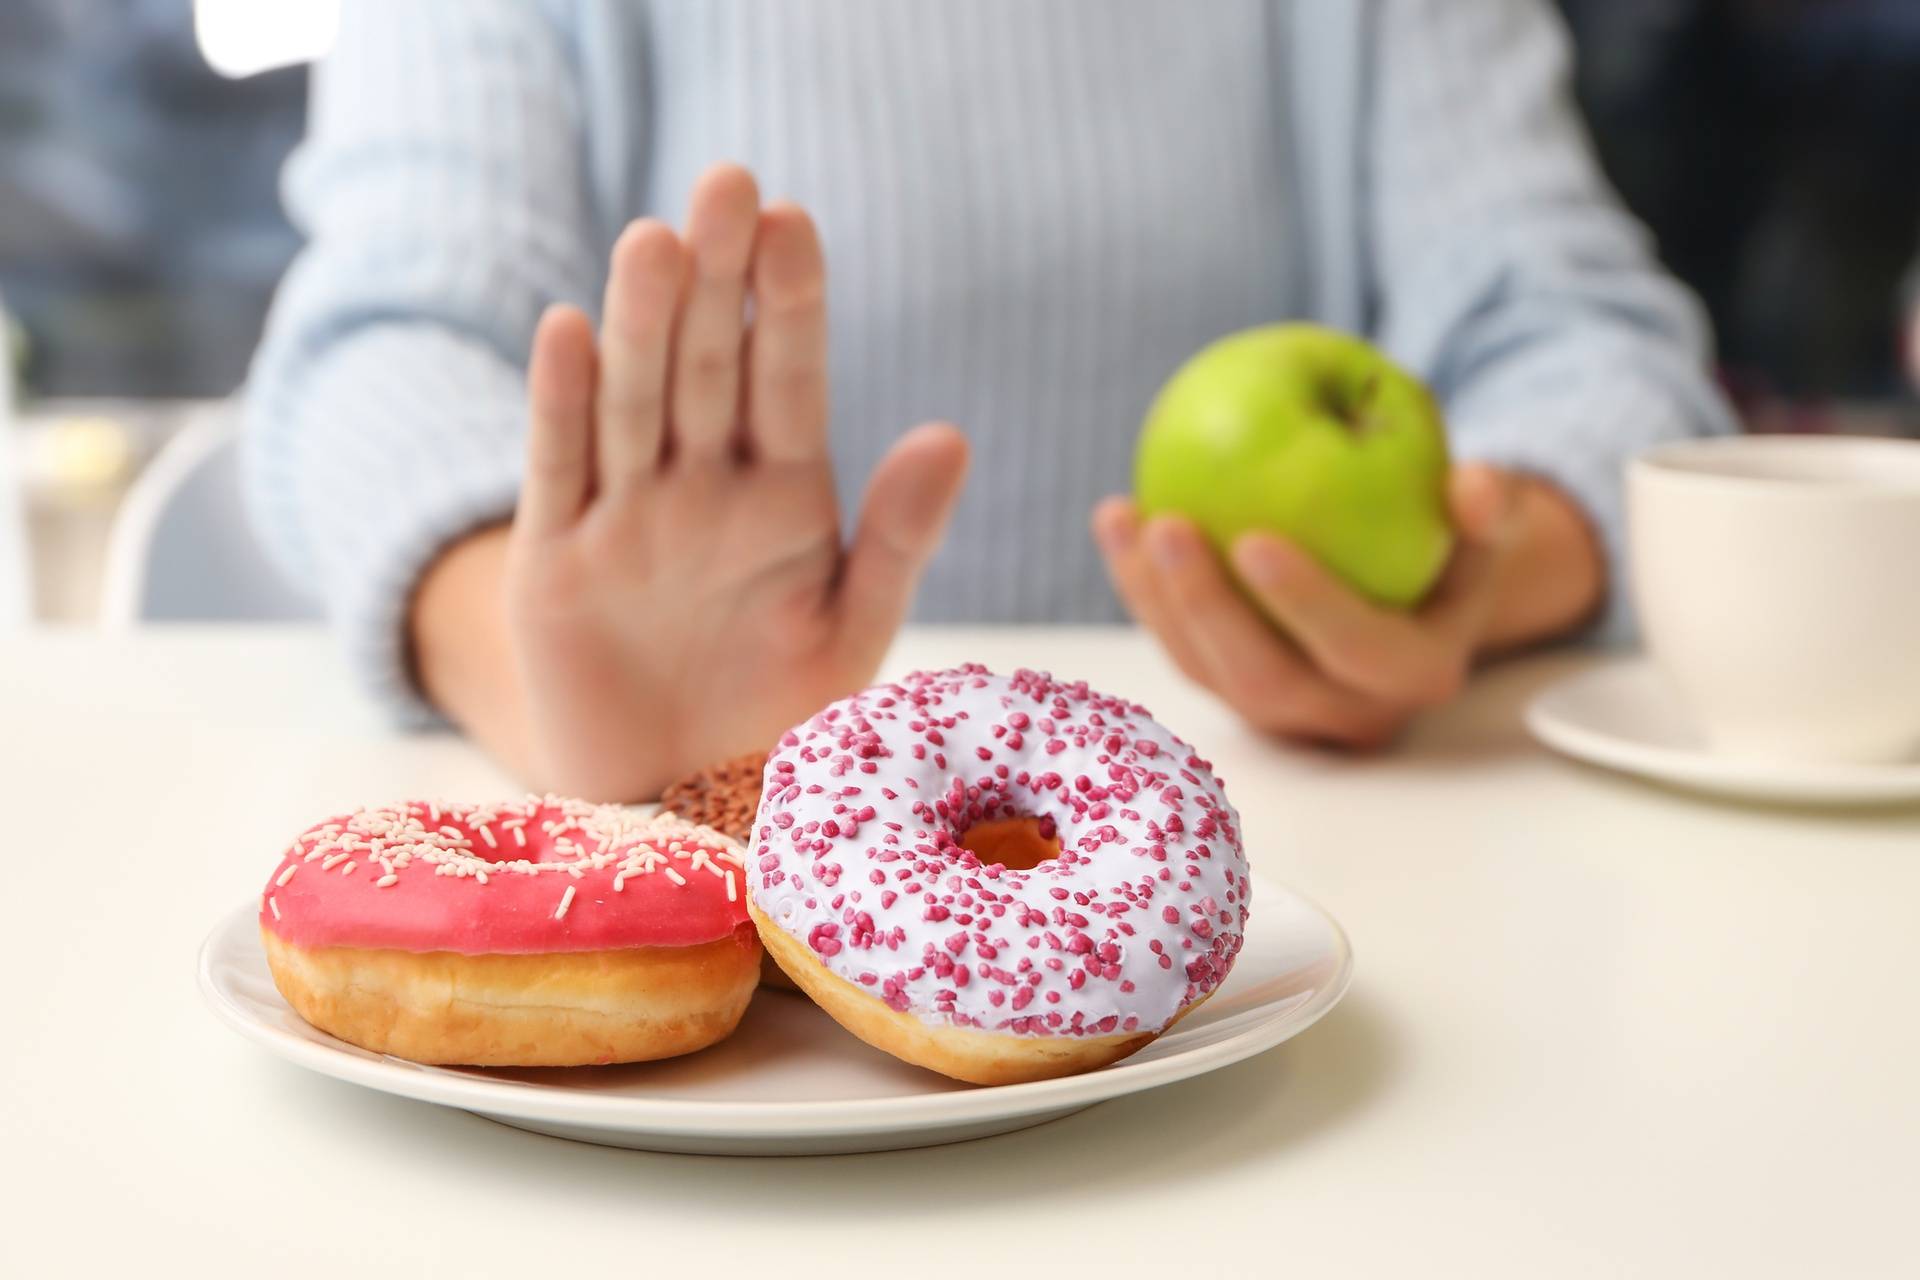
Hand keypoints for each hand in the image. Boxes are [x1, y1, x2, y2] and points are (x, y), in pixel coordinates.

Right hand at [414, 165, 969, 799]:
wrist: (679, 805)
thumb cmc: (778, 719)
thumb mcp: (850, 630)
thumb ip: (896, 538)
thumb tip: (951, 434)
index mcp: (786, 493)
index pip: (788, 379)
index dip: (788, 302)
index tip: (793, 219)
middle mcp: (702, 486)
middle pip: (706, 366)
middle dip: (716, 279)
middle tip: (726, 182)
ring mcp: (625, 516)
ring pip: (632, 402)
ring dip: (641, 324)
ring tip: (655, 240)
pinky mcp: (552, 561)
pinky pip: (557, 472)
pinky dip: (560, 407)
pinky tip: (566, 330)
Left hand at [1092, 465, 1601, 748]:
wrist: (1412, 588)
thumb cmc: (1447, 538)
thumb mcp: (1484, 520)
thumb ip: (1490, 503)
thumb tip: (1476, 488)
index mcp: (1414, 675)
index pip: (1357, 650)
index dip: (1306, 605)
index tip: (1254, 538)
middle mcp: (1344, 711)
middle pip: (1262, 678)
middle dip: (1206, 607)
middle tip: (1168, 524)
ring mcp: (1281, 709)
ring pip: (1204, 670)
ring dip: (1155, 597)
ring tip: (1126, 516)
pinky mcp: (1231, 688)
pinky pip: (1177, 644)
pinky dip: (1141, 588)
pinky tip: (1117, 517)